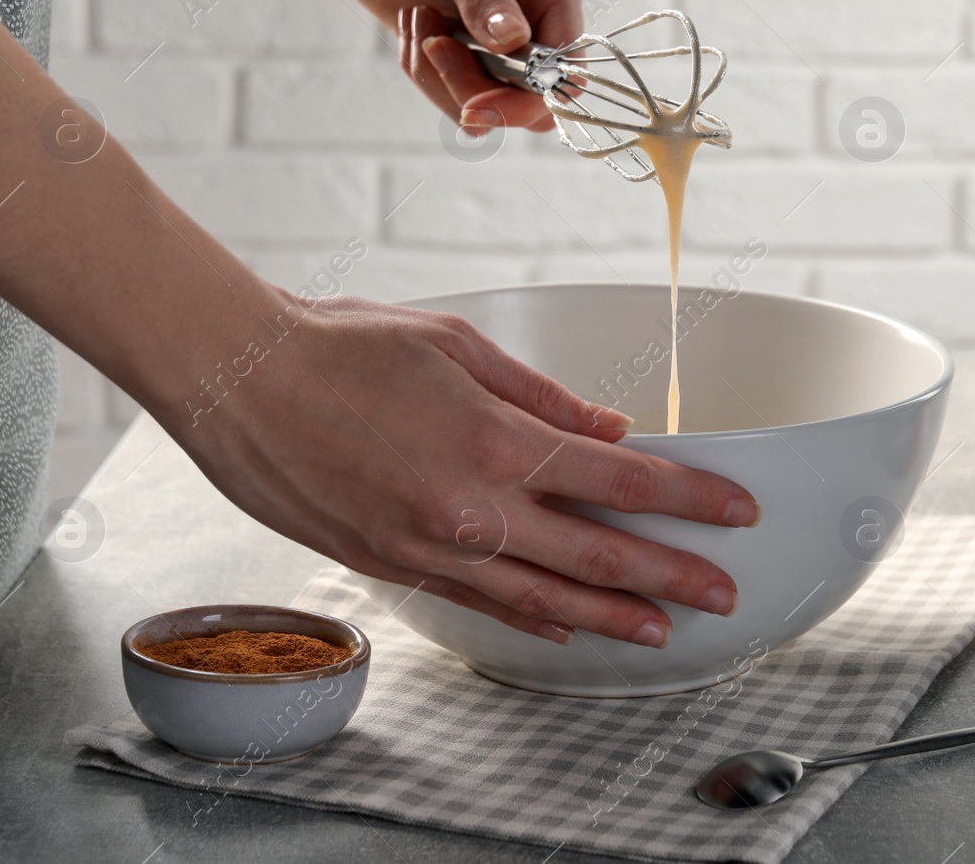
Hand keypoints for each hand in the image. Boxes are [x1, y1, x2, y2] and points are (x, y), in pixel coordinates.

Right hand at [174, 292, 758, 647]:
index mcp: (498, 440)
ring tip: (661, 629)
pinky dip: (533, 618)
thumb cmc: (343, 345)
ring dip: (613, 615)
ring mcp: (432, 548)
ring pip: (544, 598)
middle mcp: (473, 508)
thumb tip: (608, 430)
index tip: (736, 511)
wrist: (239, 381)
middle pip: (598, 556)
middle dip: (673, 577)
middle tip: (723, 593)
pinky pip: (480, 603)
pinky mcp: (395, 565)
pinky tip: (567, 626)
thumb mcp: (459, 346)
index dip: (691, 499)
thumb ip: (544, 398)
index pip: (624, 479)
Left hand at [333, 0, 583, 134]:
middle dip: (472, 87)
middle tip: (431, 46)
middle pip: (531, 101)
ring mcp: (509, 49)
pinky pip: (460, 102)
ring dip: (440, 77)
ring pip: (493, 108)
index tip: (475, 101)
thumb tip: (514, 38)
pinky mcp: (477, 66)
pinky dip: (428, 77)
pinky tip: (416, 33)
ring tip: (419, 23)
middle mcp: (540, 23)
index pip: (566, 66)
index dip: (528, 95)